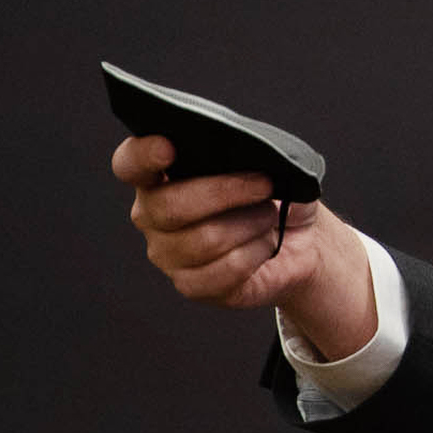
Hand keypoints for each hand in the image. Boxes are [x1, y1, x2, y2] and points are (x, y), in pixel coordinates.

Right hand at [113, 133, 376, 356]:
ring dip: (251, 223)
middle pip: (169, 206)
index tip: (168, 147)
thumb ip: (243, 153)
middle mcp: (153, 215)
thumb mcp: (265, 164)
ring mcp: (167, 254)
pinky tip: (266, 244)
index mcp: (160, 176)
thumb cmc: (274, 193)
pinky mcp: (191, 285)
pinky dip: (256, 252)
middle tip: (265, 183)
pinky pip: (224, 270)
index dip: (142, 155)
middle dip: (225, 192)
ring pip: (205, 240)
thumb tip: (245, 155)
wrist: (301, 238)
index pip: (130, 163)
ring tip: (269, 217)